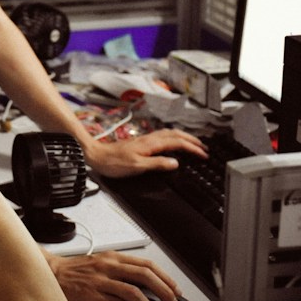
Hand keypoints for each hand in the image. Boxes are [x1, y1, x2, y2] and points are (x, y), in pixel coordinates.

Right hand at [46, 250, 180, 300]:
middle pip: (144, 276)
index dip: (165, 278)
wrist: (50, 274)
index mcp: (113, 258)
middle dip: (164, 291)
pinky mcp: (92, 295)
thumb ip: (120, 271)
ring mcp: (101, 280)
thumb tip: (144, 287)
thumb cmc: (75, 272)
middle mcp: (109, 266)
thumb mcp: (100, 264)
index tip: (175, 290)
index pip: (146, 265)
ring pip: (134, 292)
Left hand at [84, 127, 205, 178]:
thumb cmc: (114, 163)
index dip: (192, 148)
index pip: (177, 143)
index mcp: (151, 144)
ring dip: (183, 138)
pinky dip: (174, 138)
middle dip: (191, 140)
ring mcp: (145, 139)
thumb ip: (157, 164)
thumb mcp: (137, 166)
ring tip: (193, 144)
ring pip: (169, 134)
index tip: (203, 154)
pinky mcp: (141, 142)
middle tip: (203, 147)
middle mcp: (150, 139)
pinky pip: (163, 137)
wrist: (96, 156)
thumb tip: (176, 163)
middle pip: (175, 135)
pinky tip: (173, 144)